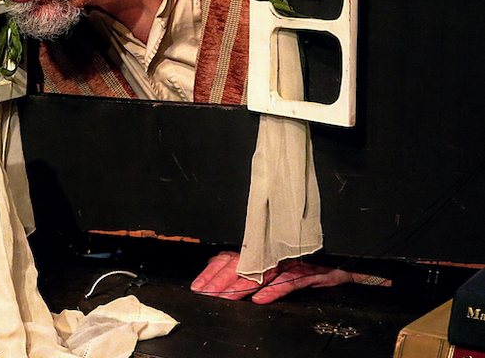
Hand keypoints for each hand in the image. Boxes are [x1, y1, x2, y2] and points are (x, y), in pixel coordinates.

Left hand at [190, 251, 351, 303]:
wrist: (352, 265)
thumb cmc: (315, 266)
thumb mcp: (278, 269)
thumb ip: (251, 270)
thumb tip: (218, 273)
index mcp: (266, 252)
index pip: (233, 258)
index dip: (214, 272)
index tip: (198, 286)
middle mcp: (278, 253)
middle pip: (244, 264)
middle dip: (222, 280)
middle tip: (207, 293)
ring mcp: (296, 262)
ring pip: (264, 272)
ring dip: (243, 286)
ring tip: (227, 297)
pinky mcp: (316, 272)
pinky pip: (291, 281)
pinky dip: (274, 290)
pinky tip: (260, 299)